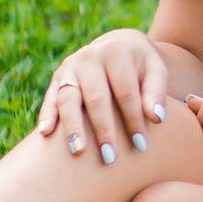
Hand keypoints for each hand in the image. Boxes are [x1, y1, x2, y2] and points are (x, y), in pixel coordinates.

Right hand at [36, 29, 170, 163]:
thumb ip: (156, 92)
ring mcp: (70, 66)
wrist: (118, 44)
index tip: (141, 145)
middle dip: (103, 129)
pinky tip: (45, 133)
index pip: (126, 92)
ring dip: (72, 126)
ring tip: (78, 151)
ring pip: (69, 98)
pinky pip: (51, 97)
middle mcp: (89, 56)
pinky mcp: (57, 76)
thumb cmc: (141, 65)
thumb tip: (156, 118)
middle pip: (96, 98)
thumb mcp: (156, 71)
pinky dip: (47, 114)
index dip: (133, 119)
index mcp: (116, 51)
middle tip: (109, 157)